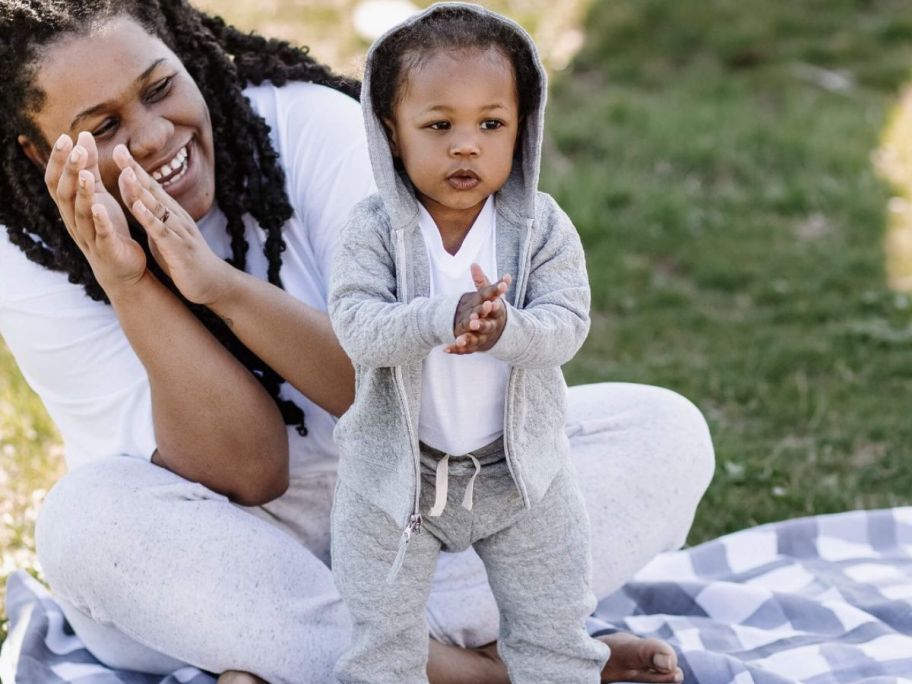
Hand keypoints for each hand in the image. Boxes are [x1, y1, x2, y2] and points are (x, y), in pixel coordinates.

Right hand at [45, 131, 145, 291]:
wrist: (123, 269)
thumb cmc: (108, 226)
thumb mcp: (100, 194)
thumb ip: (90, 167)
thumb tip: (83, 134)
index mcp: (71, 207)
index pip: (55, 181)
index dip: (57, 160)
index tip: (65, 137)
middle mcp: (74, 221)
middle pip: (65, 194)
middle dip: (69, 171)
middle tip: (76, 149)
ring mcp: (89, 237)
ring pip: (81, 213)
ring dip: (83, 193)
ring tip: (85, 174)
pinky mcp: (108, 250)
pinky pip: (101, 235)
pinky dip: (100, 221)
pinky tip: (101, 208)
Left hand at [114, 145, 235, 305]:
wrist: (212, 283)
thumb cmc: (185, 260)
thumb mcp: (165, 235)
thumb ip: (152, 217)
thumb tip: (136, 201)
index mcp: (172, 214)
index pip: (151, 187)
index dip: (134, 169)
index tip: (119, 149)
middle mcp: (177, 217)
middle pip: (153, 190)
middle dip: (135, 170)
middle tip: (119, 149)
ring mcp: (179, 231)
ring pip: (157, 207)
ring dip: (141, 190)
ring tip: (125, 173)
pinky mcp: (179, 248)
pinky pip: (162, 231)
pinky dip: (150, 218)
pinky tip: (138, 207)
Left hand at [446, 263, 510, 354]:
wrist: (499, 331)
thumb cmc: (492, 309)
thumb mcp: (489, 294)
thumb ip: (481, 281)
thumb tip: (473, 264)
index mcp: (497, 313)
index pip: (496, 309)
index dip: (492, 307)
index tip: (489, 303)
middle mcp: (491, 327)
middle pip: (487, 326)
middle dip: (480, 325)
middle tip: (473, 323)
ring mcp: (483, 338)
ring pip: (475, 340)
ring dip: (467, 340)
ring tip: (458, 340)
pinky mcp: (475, 347)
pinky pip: (465, 350)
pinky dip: (455, 350)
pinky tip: (444, 348)